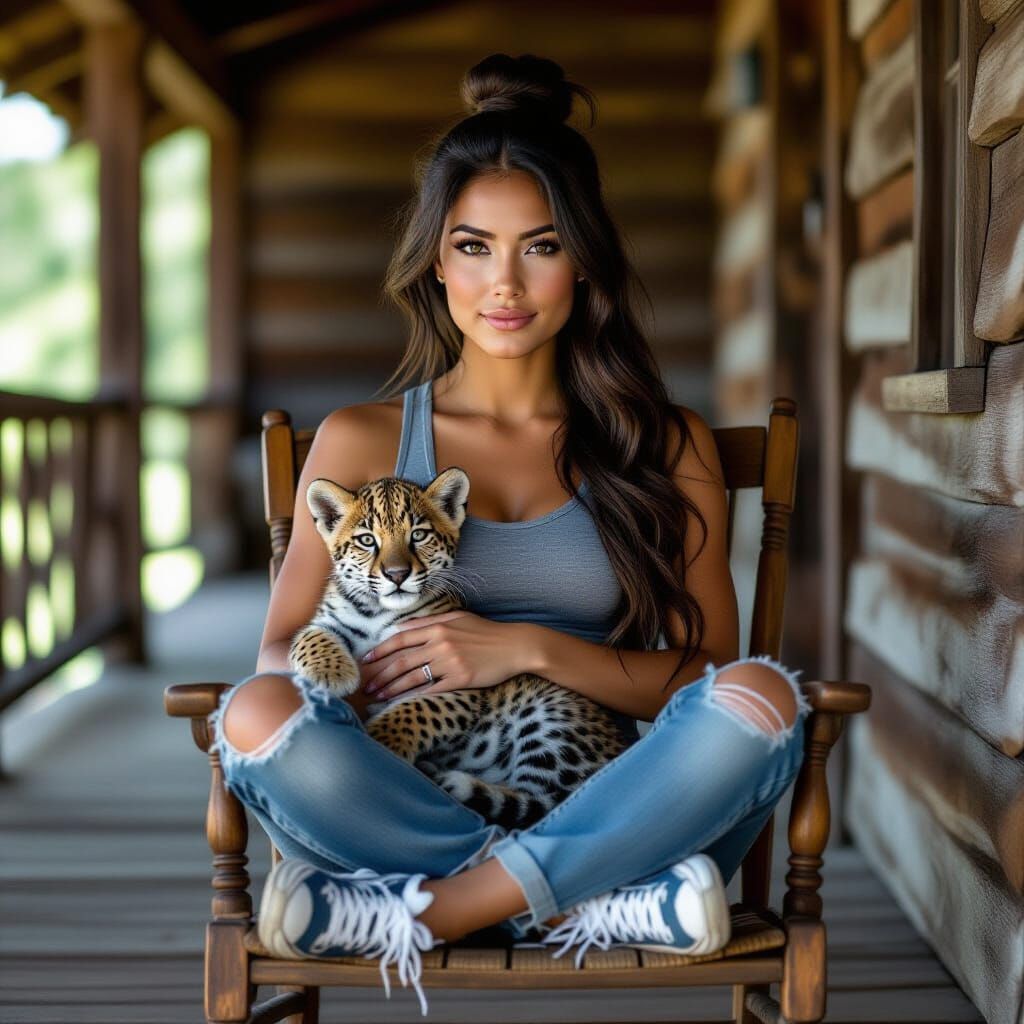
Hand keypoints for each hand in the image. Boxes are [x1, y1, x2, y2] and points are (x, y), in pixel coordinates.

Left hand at [360, 611, 531, 700]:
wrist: (515, 646)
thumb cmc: (486, 631)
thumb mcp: (457, 618)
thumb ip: (428, 622)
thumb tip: (400, 627)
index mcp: (438, 626)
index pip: (400, 639)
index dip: (380, 651)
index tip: (365, 661)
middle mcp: (440, 643)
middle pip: (401, 661)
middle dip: (380, 674)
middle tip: (366, 686)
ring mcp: (450, 662)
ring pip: (412, 677)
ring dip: (392, 688)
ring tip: (378, 696)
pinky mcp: (461, 678)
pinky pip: (432, 689)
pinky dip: (414, 696)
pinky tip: (402, 703)